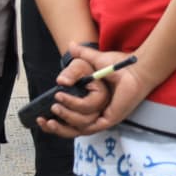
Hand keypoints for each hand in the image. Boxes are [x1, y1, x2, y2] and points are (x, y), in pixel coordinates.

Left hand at [32, 54, 104, 136]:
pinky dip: (56, 130)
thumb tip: (63, 81)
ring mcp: (91, 118)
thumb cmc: (83, 70)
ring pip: (78, 131)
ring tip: (46, 122)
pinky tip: (44, 123)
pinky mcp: (81, 122)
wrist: (81, 75)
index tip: (57, 95)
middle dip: (67, 116)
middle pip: (86, 121)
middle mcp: (100, 110)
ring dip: (60, 129)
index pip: (91, 105)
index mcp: (103, 95)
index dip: (73, 103)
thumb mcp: (78, 66)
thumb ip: (72, 72)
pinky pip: (71, 131)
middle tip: (53, 107)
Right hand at [39, 43, 157, 136]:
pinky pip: (88, 125)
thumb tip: (71, 45)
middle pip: (70, 130)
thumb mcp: (95, 60)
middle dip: (54, 127)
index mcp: (91, 106)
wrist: (135, 67)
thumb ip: (82, 55)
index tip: (39, 117)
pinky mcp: (109, 119)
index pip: (69, 122)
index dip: (54, 123)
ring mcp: (103, 118)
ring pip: (77, 128)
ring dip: (62, 118)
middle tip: (42, 119)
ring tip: (55, 106)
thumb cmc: (119, 64)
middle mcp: (96, 114)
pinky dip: (73, 117)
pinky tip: (62, 107)